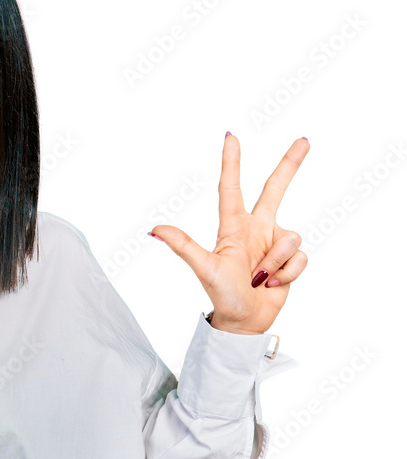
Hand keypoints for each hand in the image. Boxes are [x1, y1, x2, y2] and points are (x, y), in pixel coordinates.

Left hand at [149, 133, 308, 334]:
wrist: (243, 322)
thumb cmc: (222, 295)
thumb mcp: (204, 268)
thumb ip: (183, 245)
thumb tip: (154, 230)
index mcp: (232, 228)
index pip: (232, 188)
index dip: (232, 162)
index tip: (231, 136)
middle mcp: (256, 230)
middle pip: (275, 190)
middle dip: (290, 165)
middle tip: (304, 140)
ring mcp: (274, 243)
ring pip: (291, 238)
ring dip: (275, 262)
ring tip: (258, 278)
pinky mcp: (291, 259)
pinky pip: (300, 257)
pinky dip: (288, 273)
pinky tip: (272, 284)